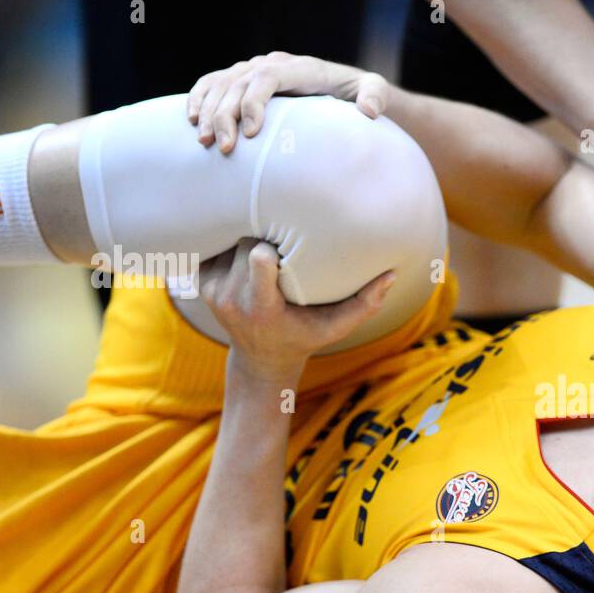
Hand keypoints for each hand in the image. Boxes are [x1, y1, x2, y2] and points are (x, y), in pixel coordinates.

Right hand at [187, 51, 392, 153]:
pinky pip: (214, 84)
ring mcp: (256, 70)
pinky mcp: (245, 80)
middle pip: (239, 83)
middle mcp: (274, 64)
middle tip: (222, 148)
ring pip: (222, 84)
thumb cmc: (362, 95)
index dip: (254, 102)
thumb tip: (368, 110)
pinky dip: (200, 98)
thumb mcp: (375, 91)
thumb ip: (375, 96)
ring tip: (204, 142)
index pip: (267, 79)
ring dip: (208, 111)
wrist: (349, 90)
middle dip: (226, 115)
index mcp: (301, 68)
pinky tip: (191, 121)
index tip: (251, 133)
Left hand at [199, 239, 394, 381]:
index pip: (258, 263)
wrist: (261, 358)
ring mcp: (213, 293)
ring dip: (247, 238)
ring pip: (229, 242)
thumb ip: (365, 304)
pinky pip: (212, 249)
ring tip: (266, 240)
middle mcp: (232, 300)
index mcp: (262, 309)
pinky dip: (227, 245)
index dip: (269, 246)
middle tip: (282, 234)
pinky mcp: (201, 285)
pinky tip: (242, 248)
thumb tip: (392, 274)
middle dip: (264, 237)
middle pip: (246, 244)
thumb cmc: (305, 338)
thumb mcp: (337, 327)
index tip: (283, 242)